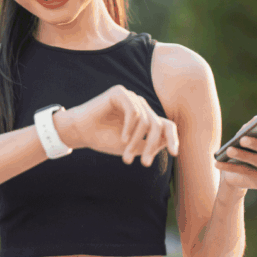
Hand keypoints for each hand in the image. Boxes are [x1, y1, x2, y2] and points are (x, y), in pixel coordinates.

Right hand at [57, 85, 178, 166]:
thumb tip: (169, 142)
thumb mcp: (132, 147)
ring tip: (126, 156)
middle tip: (144, 163)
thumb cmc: (105, 139)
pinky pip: (133, 111)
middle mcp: (141, 106)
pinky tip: (122, 140)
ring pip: (145, 120)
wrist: (81, 132)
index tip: (175, 154)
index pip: (167, 125)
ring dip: (137, 141)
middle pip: (157, 124)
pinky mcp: (120, 93)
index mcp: (146, 118)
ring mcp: (131, 98)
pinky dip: (129, 128)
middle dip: (151, 146)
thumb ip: (150, 145)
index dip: (173, 138)